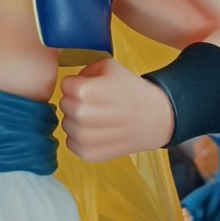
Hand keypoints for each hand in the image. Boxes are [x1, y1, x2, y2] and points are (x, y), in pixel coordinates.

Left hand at [59, 59, 175, 161]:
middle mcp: (81, 115)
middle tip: (98, 104)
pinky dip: (81, 139)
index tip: (94, 89)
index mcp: (84, 91)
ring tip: (99, 119)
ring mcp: (84, 137)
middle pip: (64, 104)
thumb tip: (73, 82)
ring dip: (77, 121)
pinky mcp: (87, 154)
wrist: (154, 119)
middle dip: (77, 102)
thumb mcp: (110, 66)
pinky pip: (71, 143)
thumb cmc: (132, 90)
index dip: (78, 84)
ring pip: (66, 124)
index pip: (65, 85)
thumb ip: (85, 70)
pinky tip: (99, 133)